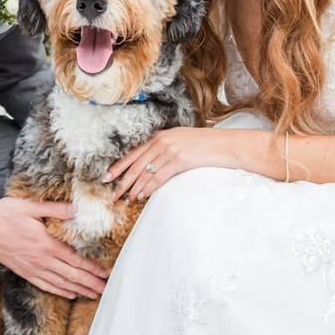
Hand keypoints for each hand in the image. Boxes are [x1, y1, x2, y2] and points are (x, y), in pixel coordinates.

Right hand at [0, 198, 107, 299]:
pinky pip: (45, 285)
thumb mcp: (31, 206)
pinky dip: (59, 292)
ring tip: (93, 294)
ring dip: (78, 290)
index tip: (105, 272)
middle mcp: (41, 259)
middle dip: (90, 283)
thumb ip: (56, 209)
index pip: (74, 259)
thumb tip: (78, 208)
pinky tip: (70, 294)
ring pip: (60, 283)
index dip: (91, 268)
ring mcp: (32, 268)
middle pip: (71, 275)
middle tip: (106, 290)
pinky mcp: (24, 272)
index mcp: (46, 244)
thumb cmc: (6, 213)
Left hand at [105, 128, 234, 201]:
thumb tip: (152, 166)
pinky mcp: (179, 159)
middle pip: (136, 164)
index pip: (134, 152)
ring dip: (134, 188)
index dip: (119, 166)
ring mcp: (170, 149)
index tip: (107, 176)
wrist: (227, 144)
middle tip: (112, 194)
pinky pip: (158, 177)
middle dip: (122, 180)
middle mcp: (163, 140)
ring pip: (145, 172)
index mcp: (161, 135)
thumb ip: (166, 150)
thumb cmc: (208, 146)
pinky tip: (142, 196)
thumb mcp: (183, 142)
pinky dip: (148, 188)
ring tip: (127, 199)